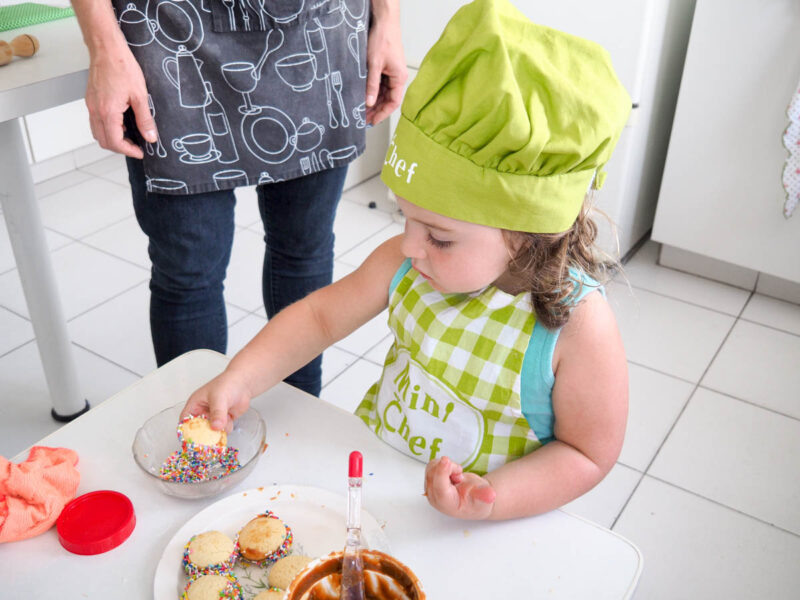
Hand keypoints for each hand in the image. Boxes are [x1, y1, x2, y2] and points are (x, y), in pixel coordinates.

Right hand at [85, 37, 156, 158]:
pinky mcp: (90, 100)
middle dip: (120, 148)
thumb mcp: (140, 95)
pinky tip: (121, 122)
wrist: (106, 49)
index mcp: (107, 112)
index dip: (129, 151)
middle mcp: (95, 111)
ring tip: (130, 135)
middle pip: (104, 141)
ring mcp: (91, 105)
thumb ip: (145, 119)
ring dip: (112, 138)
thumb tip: (150, 137)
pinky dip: (107, 128)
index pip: (115, 142)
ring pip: (97, 132)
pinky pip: (96, 121)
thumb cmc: (122, 67)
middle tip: (136, 146)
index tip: (140, 152)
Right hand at [180, 371, 251, 432]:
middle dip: (204, 434)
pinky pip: (222, 431)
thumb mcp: (219, 398)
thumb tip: (215, 426)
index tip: (192, 439)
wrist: (244, 383)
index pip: (185, 420)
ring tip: (224, 420)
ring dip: (218, 430)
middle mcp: (203, 412)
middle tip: (210, 437)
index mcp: (196, 404)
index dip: (186, 430)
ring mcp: (214, 417)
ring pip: (212, 432)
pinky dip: (226, 429)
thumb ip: (217, 413)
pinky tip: (230, 418)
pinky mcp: (223, 420)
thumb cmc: (228, 384)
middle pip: (198, 430)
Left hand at [365, 2, 406, 124]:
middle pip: (388, 99)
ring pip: (383, 93)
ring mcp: (391, 73)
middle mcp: (397, 77)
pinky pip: (380, 85)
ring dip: (373, 102)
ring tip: (362, 110)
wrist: (384, 21)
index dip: (383, 113)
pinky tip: (364, 97)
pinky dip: (372, 92)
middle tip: (364, 118)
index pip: (393, 102)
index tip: (373, 121)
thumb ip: (371, 85)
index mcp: (399, 78)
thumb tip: (368, 102)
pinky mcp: (386, 68)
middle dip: (376, 109)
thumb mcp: (374, 64)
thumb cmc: (383, 38)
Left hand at [424, 456, 496, 519]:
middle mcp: (435, 497)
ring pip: (431, 467)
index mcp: (447, 504)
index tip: (446, 460)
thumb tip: (491, 495)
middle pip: (433, 474)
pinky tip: (451, 475)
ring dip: (446, 467)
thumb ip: (484, 495)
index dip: (441, 473)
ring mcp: (430, 488)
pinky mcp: (430, 480)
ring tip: (457, 477)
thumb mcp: (484, 498)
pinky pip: (432, 465)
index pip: (440, 488)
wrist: (472, 500)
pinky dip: (442, 465)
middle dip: (449, 468)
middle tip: (460, 476)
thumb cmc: (477, 500)